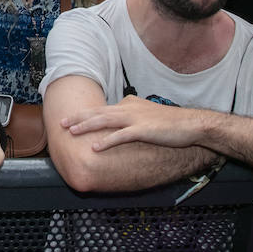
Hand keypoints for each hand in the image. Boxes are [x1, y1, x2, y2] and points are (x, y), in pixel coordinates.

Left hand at [63, 95, 208, 150]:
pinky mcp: (144, 130)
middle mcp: (129, 108)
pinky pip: (120, 136)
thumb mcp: (147, 114)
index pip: (102, 109)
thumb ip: (132, 114)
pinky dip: (106, 141)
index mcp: (129, 104)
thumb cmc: (171, 123)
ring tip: (70, 131)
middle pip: (98, 112)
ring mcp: (136, 118)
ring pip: (104, 121)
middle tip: (60, 122)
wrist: (192, 124)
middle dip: (78, 117)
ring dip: (86, 126)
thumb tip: (119, 118)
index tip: (70, 120)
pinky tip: (94, 147)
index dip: (85, 115)